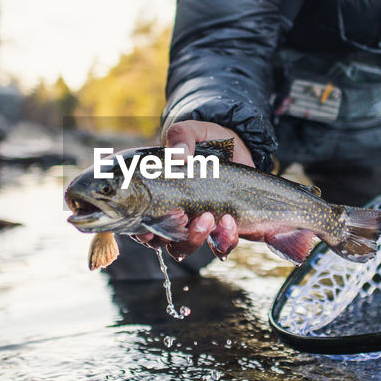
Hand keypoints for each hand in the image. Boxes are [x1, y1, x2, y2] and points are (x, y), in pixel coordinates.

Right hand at [131, 120, 250, 259]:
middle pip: (157, 241)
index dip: (138, 231)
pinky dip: (224, 239)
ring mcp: (196, 224)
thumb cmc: (211, 140)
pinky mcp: (222, 229)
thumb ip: (183, 135)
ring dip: (193, 239)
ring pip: (184, 249)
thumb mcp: (195, 131)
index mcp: (157, 194)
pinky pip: (220, 247)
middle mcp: (172, 214)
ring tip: (208, 217)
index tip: (147, 229)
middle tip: (182, 215)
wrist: (243, 147)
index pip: (137, 221)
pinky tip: (229, 220)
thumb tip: (178, 155)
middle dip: (166, 236)